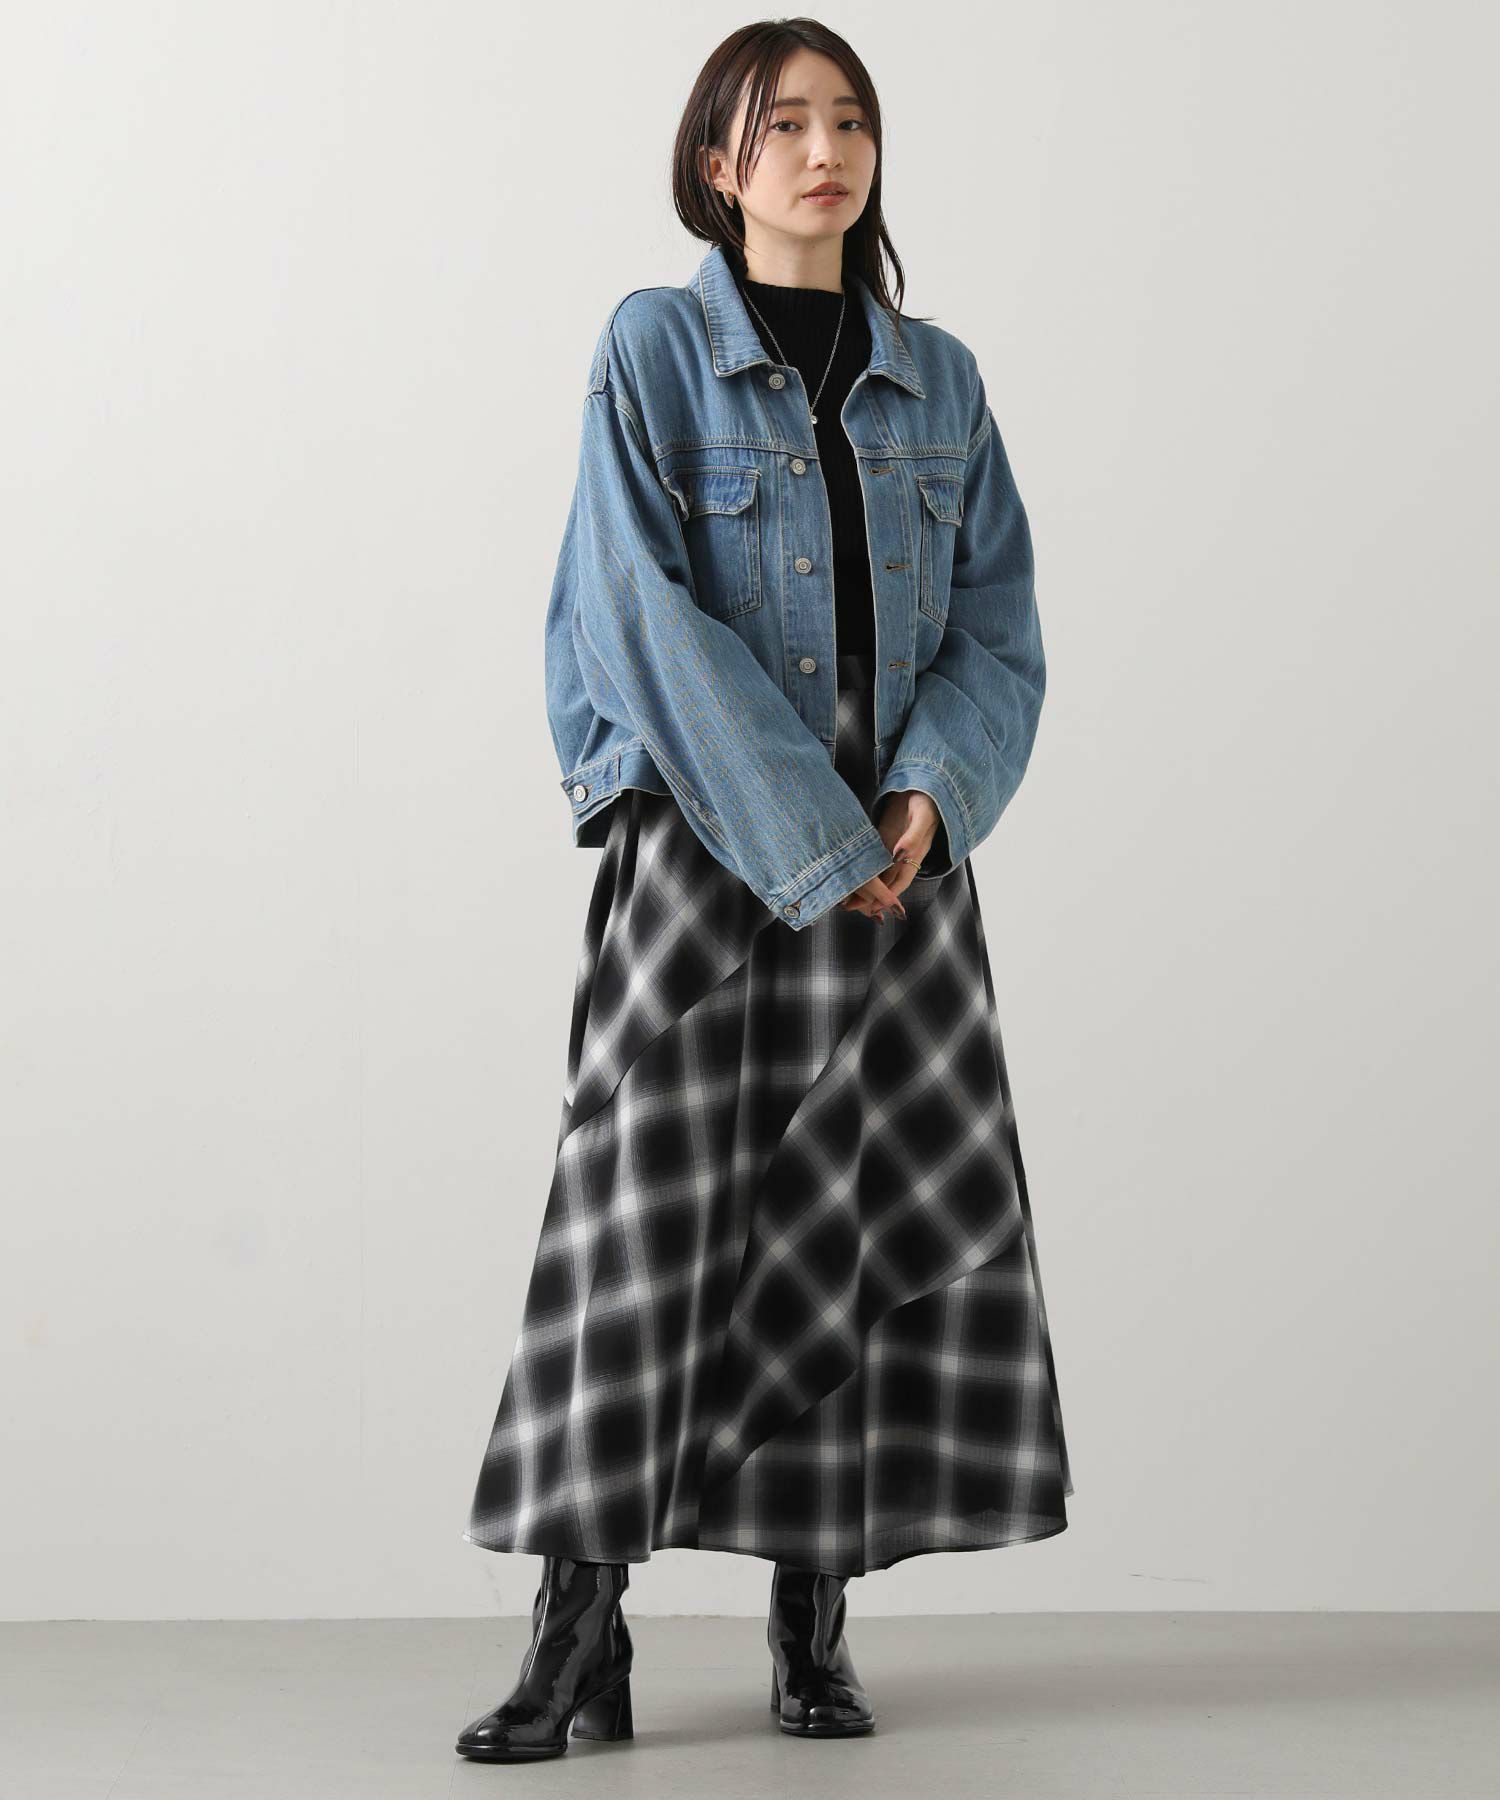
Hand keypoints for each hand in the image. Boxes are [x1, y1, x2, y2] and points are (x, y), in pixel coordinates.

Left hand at [839, 790, 941, 921]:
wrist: (920, 784)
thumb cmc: (926, 801)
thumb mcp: (922, 817)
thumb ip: (912, 837)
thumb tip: (899, 855)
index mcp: (915, 855)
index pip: (900, 881)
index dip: (888, 895)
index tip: (872, 908)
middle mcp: (902, 856)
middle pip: (885, 882)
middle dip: (868, 895)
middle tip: (847, 905)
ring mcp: (891, 848)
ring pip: (876, 872)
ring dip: (862, 884)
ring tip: (842, 894)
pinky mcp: (882, 838)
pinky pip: (871, 858)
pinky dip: (860, 867)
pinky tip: (846, 872)